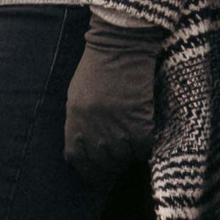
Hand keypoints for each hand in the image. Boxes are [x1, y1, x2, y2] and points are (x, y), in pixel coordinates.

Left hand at [63, 16, 165, 189]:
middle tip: (119, 157)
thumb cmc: (97, 68)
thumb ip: (77, 123)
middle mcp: (93, 130)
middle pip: (102, 164)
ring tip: (132, 141)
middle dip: (110, 164)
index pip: (77, 160)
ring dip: (129, 153)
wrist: (119, 46)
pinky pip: (143, 148)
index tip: (96, 173)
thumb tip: (81, 148)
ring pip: (124, 158)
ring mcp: (116, 129)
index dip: (87, 170)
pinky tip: (144, 132)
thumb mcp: (76, 97)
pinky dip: (145, 144)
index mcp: (74, 122)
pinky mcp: (139, 123)